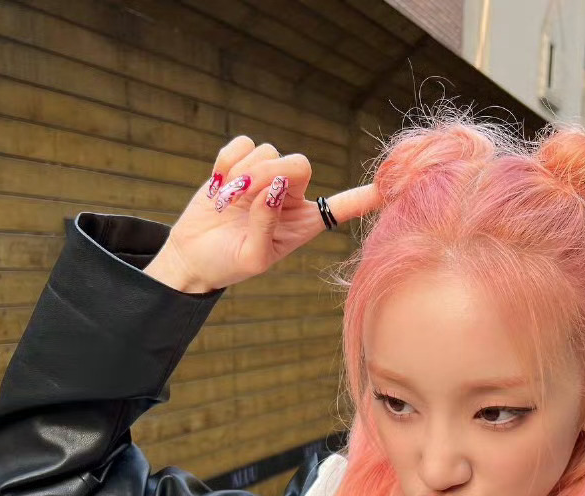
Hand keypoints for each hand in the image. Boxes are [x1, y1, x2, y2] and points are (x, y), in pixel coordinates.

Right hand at [144, 135, 379, 293]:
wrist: (194, 255)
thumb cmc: (227, 263)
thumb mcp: (252, 257)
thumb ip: (265, 225)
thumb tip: (273, 188)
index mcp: (305, 224)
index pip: (342, 207)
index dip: (365, 196)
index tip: (390, 186)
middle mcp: (292, 197)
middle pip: (300, 163)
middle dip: (272, 174)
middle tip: (245, 194)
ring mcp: (268, 177)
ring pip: (269, 151)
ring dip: (244, 173)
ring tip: (228, 201)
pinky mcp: (242, 163)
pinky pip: (245, 143)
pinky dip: (229, 160)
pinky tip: (220, 183)